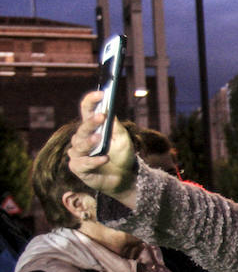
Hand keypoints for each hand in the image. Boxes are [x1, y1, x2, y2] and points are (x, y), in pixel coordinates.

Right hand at [67, 91, 137, 207]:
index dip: (91, 101)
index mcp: (92, 127)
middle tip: (102, 116)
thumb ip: (115, 127)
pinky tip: (104, 158)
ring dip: (90, 142)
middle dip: (92, 122)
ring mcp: (78, 153)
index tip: (101, 93)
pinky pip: (83, 163)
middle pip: (82, 128)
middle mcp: (81, 138)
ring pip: (79, 145)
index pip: (86, 110)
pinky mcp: (78, 168)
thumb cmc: (123, 156)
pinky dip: (94, 161)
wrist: (125, 178)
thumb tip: (110, 110)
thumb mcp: (123, 139)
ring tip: (100, 139)